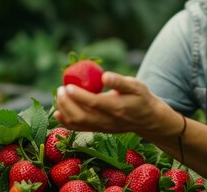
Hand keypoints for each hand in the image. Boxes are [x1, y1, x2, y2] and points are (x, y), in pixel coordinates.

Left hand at [53, 72, 175, 136]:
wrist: (147, 119)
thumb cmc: (141, 98)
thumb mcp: (137, 86)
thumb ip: (120, 81)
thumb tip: (104, 76)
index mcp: (117, 107)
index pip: (94, 103)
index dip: (78, 95)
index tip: (67, 85)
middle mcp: (108, 120)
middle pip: (81, 115)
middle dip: (66, 103)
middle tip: (60, 88)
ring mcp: (102, 127)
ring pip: (78, 123)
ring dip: (64, 110)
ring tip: (60, 95)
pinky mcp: (98, 130)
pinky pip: (79, 128)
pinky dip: (66, 121)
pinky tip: (58, 111)